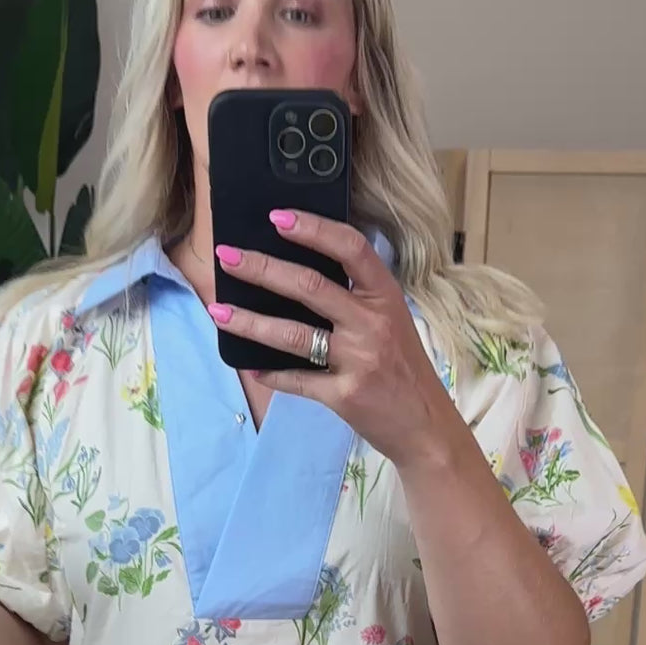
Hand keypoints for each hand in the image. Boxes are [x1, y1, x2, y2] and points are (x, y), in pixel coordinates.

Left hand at [208, 211, 451, 463]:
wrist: (426, 427)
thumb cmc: (404, 369)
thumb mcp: (393, 322)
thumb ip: (358, 299)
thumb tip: (299, 277)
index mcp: (386, 298)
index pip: (351, 249)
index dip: (314, 229)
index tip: (277, 218)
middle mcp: (373, 324)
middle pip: (311, 286)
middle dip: (262, 268)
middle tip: (228, 257)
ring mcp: (359, 361)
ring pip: (294, 334)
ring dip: (250, 321)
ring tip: (219, 311)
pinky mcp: (344, 396)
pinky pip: (297, 380)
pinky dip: (269, 373)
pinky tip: (249, 365)